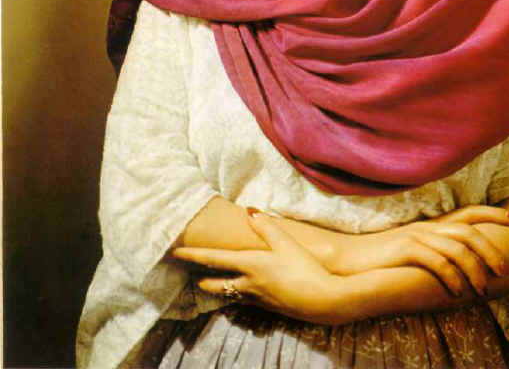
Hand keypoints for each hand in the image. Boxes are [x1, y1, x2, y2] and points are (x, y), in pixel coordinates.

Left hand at [172, 211, 344, 323]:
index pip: (214, 259)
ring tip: (206, 283)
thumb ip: (267, 226)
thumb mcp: (286, 242)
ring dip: (216, 287)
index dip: (193, 255)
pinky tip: (240, 291)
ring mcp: (257, 298)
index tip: (175, 253)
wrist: (324, 300)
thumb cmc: (305, 268)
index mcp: (250, 264)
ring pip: (228, 293)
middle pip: (216, 283)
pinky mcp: (268, 307)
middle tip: (187, 274)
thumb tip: (249, 211)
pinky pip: (243, 300)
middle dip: (200, 278)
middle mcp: (248, 284)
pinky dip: (234, 294)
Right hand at [337, 205, 508, 296]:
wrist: (347, 258)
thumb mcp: (412, 250)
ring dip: (475, 270)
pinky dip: (452, 278)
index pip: (469, 212)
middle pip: (469, 230)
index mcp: (432, 225)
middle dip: (492, 249)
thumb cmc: (381, 258)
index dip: (494, 213)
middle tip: (505, 271)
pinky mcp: (405, 249)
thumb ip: (434, 250)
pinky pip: (437, 262)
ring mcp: (416, 236)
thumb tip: (462, 265)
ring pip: (457, 247)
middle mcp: (427, 227)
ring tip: (483, 290)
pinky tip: (457, 293)